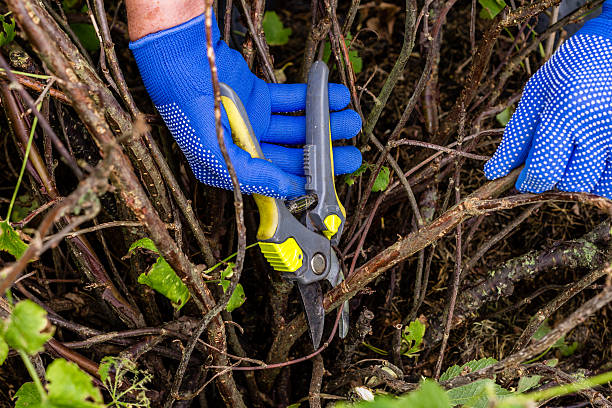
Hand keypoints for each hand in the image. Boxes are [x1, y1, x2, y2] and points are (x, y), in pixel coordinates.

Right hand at [130, 12, 361, 198]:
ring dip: (323, 125)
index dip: (303, 183)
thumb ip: (252, 173)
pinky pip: (290, 100)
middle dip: (322, 155)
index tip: (331, 183)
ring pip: (294, 128)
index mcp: (227, 166)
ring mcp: (249, 119)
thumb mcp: (213, 148)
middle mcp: (240, 146)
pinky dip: (312, 98)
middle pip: (290, 155)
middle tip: (352, 155)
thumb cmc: (184, 101)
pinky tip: (332, 96)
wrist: (176, 49)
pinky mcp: (256, 95)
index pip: (272, 181)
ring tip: (350, 120)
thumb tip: (288, 191)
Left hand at [484, 2, 611, 198]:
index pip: (544, 171)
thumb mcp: (533, 97)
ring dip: (581, 180)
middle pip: (571, 184)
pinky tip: (589, 158)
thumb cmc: (567, 71)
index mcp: (565, 113)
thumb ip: (515, 138)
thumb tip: (494, 173)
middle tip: (549, 161)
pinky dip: (601, 176)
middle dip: (555, 180)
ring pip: (599, 187)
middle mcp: (598, 127)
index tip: (523, 179)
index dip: (528, 181)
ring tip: (572, 157)